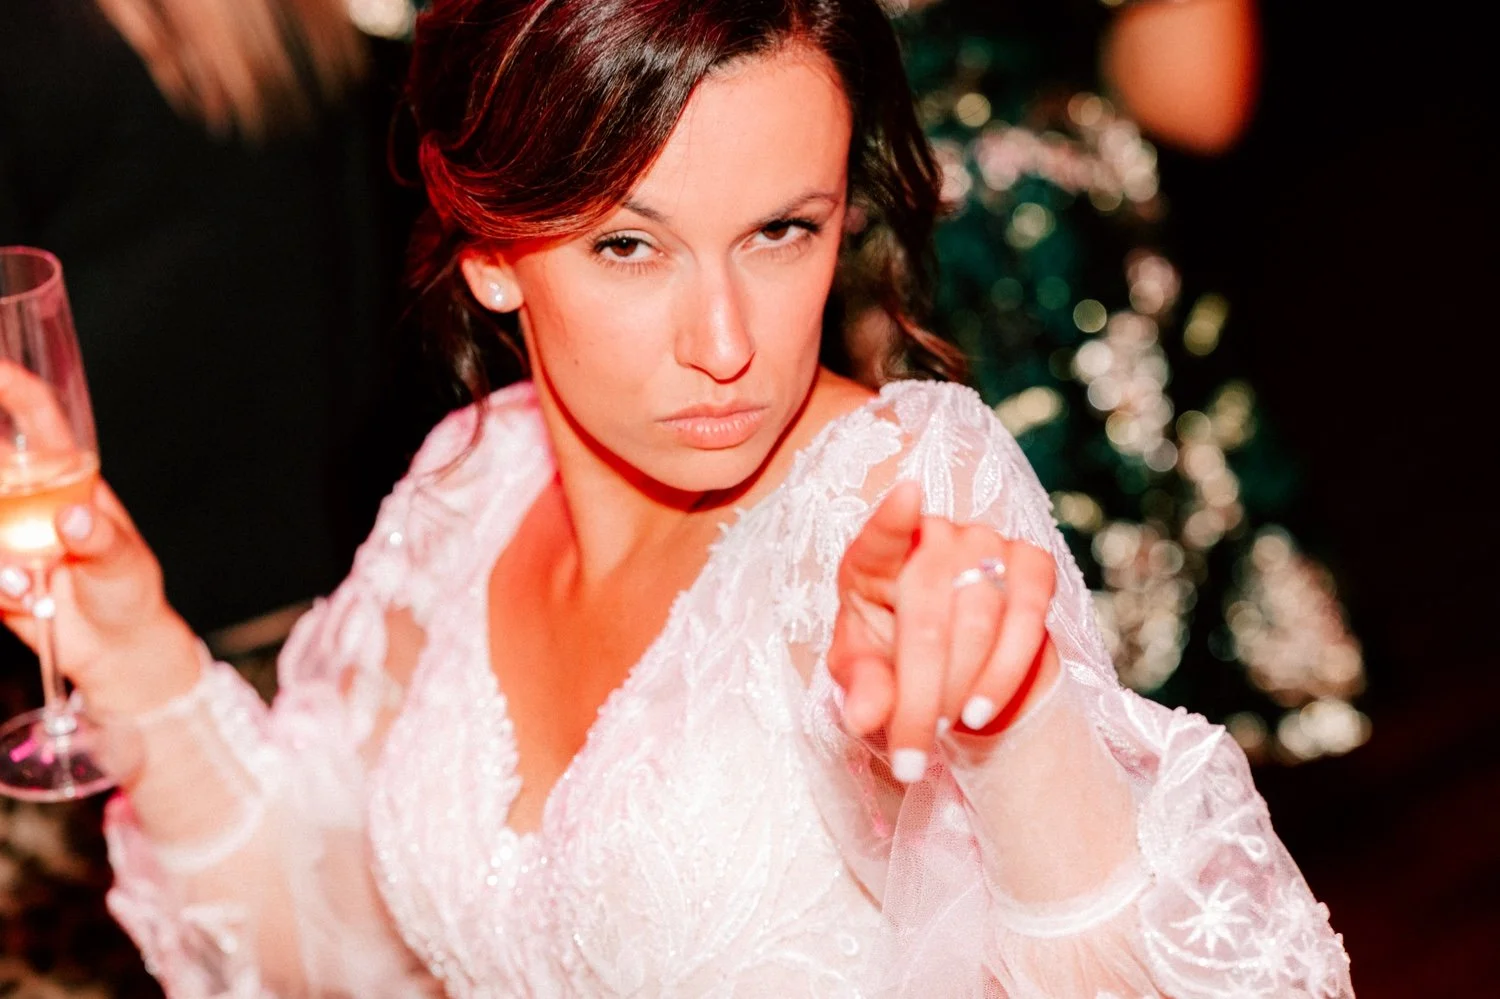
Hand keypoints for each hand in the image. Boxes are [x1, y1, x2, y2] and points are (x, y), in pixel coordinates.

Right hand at [0, 362, 197, 713]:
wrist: (114, 649)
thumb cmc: (127, 591)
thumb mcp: (125, 564)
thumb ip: (101, 541)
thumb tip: (73, 518)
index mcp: (67, 476)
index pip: (38, 419)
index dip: (14, 388)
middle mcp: (26, 495)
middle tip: (7, 514)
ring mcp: (2, 530)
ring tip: (27, 580)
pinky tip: (22, 597)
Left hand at [827, 481, 1060, 782]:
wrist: (960, 680)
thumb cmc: (896, 666)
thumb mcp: (866, 678)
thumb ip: (862, 688)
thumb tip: (863, 716)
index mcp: (876, 559)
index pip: (881, 537)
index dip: (892, 519)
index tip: (905, 497)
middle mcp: (931, 539)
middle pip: (927, 614)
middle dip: (918, 696)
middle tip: (910, 756)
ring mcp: (986, 543)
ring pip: (979, 619)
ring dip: (960, 689)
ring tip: (943, 733)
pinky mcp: (1032, 564)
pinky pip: (1028, 617)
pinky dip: (1003, 672)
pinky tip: (982, 711)